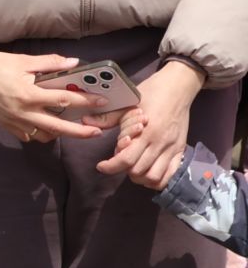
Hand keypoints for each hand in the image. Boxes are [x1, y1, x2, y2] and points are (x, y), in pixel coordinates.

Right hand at [0, 45, 102, 144]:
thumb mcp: (24, 61)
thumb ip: (51, 63)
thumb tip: (74, 63)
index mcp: (29, 95)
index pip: (65, 100)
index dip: (86, 101)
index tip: (102, 102)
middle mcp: (22, 112)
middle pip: (58, 127)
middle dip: (80, 132)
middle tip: (96, 132)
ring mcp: (13, 121)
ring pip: (43, 135)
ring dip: (58, 133)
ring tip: (68, 127)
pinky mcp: (5, 124)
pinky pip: (27, 135)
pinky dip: (38, 133)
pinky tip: (43, 125)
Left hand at [97, 60, 201, 187]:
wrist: (178, 88)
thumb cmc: (151, 93)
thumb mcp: (127, 104)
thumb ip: (108, 117)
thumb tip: (86, 122)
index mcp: (146, 132)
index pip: (127, 159)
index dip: (111, 166)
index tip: (101, 166)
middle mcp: (160, 143)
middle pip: (138, 171)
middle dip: (123, 170)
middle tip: (118, 161)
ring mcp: (172, 149)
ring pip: (154, 177)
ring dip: (140, 177)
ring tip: (131, 167)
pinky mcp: (180, 151)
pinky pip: (170, 175)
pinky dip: (157, 179)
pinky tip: (146, 172)